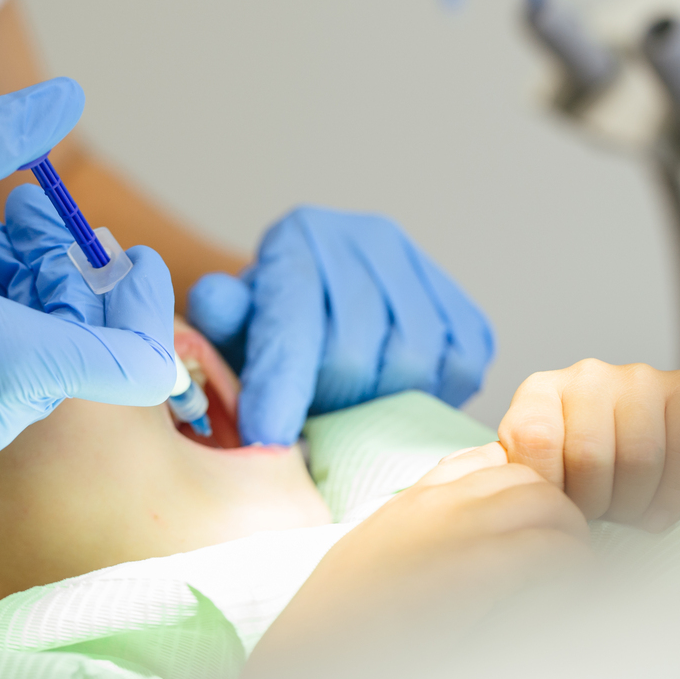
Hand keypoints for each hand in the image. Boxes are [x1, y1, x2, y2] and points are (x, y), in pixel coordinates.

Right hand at [0, 79, 176, 464]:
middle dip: (72, 268)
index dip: (150, 304)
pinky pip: (2, 371)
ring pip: (46, 352)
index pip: (141, 362)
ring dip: (33, 286)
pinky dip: (1, 316)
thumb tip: (67, 94)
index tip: (125, 250)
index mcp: (9, 364)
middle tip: (24, 211)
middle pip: (89, 341)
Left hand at [187, 206, 494, 444]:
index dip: (280, 388)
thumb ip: (222, 317)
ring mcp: (422, 268)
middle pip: (355, 352)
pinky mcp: (462, 303)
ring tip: (353, 406)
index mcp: (298, 240)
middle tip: (312, 417)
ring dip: (380, 403)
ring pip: (413, 362)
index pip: (293, 322)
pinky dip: (432, 395)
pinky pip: (461, 367)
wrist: (327, 302)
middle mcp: (366, 239)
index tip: (267, 439)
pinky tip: (397, 395)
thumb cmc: (270, 326)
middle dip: (327, 402)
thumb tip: (217, 299)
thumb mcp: (233, 324)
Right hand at [247, 442, 588, 670]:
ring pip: (545, 502)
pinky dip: (568, 566)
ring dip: (571, 535)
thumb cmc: (342, 621)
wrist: (311, 656)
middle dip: (560, 510)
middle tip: (569, 552)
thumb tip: (470, 541)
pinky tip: (568, 590)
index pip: (490, 460)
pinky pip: (542, 549)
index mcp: (412, 500)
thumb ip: (421, 534)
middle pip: (526, 476)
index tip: (536, 526)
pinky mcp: (465, 571)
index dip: (525, 489)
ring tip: (575, 572)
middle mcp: (432, 503)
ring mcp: (448, 530)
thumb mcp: (378, 556)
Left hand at [498, 360, 679, 531]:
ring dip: (637, 503)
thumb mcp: (544, 477)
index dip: (551, 490)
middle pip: (589, 455)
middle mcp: (586, 374)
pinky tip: (662, 507)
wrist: (659, 469)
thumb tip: (481, 492)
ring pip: (639, 457)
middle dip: (598, 505)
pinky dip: (675, 494)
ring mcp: (638, 377)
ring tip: (631, 514)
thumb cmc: (590, 480)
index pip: (534, 440)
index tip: (561, 511)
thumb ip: (516, 479)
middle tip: (603, 518)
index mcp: (539, 393)